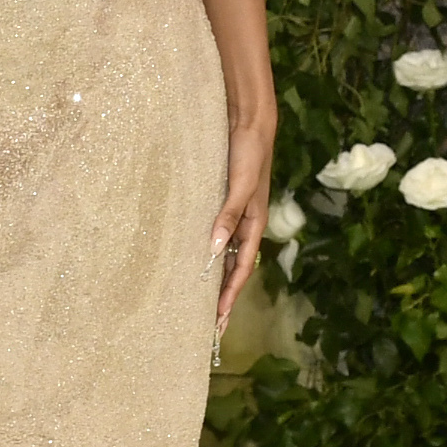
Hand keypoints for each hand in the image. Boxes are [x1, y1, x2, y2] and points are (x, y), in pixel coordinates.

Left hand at [212, 114, 274, 328]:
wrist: (249, 121)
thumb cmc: (249, 152)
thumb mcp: (241, 184)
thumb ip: (229, 214)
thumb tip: (215, 249)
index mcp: (254, 224)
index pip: (242, 269)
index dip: (230, 295)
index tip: (219, 319)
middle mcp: (244, 224)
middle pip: (233, 268)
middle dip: (224, 296)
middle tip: (210, 325)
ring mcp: (232, 215)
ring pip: (224, 255)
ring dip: (214, 278)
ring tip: (199, 302)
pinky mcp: (220, 203)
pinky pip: (214, 236)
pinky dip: (207, 253)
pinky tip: (192, 261)